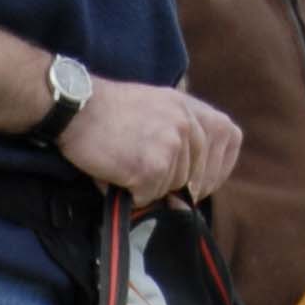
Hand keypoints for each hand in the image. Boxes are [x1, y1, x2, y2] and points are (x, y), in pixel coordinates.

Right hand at [59, 79, 241, 204]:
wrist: (76, 107)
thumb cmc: (106, 112)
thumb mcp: (156, 107)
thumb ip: (179, 134)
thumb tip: (187, 190)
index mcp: (190, 107)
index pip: (228, 137)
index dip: (218, 165)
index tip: (201, 180)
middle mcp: (187, 124)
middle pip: (199, 174)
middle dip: (177, 187)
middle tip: (148, 180)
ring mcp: (172, 145)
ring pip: (173, 189)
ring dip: (148, 188)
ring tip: (124, 166)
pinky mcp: (152, 166)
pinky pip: (150, 197)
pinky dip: (132, 194)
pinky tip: (116, 174)